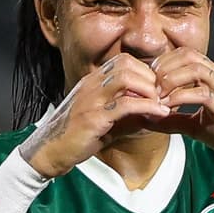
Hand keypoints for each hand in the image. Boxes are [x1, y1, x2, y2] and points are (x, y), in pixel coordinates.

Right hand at [18, 54, 170, 177]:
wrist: (49, 151)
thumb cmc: (76, 136)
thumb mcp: (103, 119)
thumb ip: (126, 114)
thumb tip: (153, 114)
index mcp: (92, 82)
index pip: (123, 61)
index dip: (145, 70)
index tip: (158, 87)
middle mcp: (91, 85)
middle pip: (126, 64)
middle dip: (150, 77)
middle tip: (164, 94)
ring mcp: (91, 99)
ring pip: (126, 78)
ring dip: (149, 89)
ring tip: (162, 102)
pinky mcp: (93, 117)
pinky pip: (125, 104)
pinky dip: (147, 107)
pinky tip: (159, 114)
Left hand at [148, 47, 213, 167]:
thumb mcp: (196, 127)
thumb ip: (173, 120)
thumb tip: (146, 118)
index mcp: (213, 77)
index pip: (184, 54)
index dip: (162, 64)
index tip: (147, 82)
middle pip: (187, 55)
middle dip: (163, 68)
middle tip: (148, 87)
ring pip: (195, 68)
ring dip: (171, 79)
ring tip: (157, 96)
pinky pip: (202, 93)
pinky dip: (181, 98)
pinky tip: (168, 108)